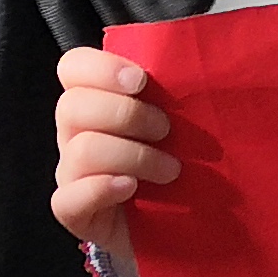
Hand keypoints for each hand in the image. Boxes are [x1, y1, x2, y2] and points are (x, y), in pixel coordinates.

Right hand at [50, 44, 177, 276]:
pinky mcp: (75, 213)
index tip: (142, 80)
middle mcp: (75, 133)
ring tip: (171, 170)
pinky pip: (68, 199)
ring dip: (133, 155)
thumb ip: (181, 89)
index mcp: (95, 100)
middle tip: (166, 130)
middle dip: (127, 114)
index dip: (101, 69)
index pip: (73, 68)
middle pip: (72, 106)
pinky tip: (131, 188)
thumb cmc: (184, 162)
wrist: (183, 224)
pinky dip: (101, 188)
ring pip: (80, 150)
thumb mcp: (186, 120)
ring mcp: (72, 174)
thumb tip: (209, 52)